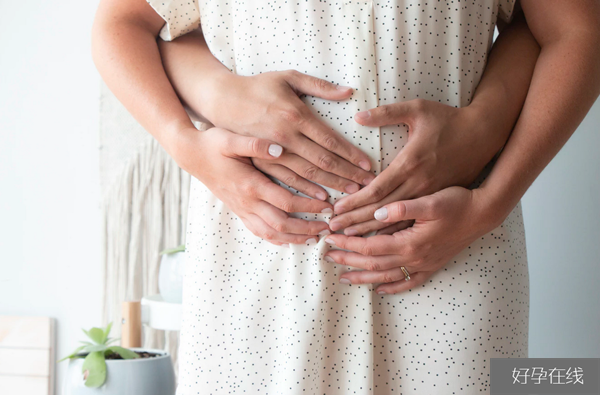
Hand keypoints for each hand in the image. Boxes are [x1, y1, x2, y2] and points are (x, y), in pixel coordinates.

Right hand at [171, 126, 333, 245]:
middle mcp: (247, 202)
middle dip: (306, 229)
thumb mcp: (231, 138)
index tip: (328, 205)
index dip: (309, 206)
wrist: (190, 155)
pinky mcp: (238, 211)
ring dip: (294, 238)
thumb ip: (255, 144)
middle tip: (327, 227)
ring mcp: (241, 209)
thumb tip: (280, 148)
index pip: (286, 202)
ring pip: (271, 233)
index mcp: (250, 184)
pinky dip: (276, 239)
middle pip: (282, 224)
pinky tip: (289, 240)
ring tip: (314, 238)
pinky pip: (259, 232)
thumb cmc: (212, 144)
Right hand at [200, 69, 375, 191]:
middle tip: (368, 185)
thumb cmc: (258, 86)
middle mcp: (285, 137)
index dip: (351, 155)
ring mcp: (272, 153)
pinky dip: (305, 193)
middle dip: (347, 175)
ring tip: (351, 195)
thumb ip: (319, 86)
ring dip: (331, 186)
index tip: (368, 165)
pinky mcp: (261, 162)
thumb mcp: (288, 77)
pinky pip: (286, 181)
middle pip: (322, 162)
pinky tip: (321, 200)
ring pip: (307, 176)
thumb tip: (348, 92)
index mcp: (295, 115)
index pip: (330, 141)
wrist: (222, 100)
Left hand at [323, 186, 498, 293]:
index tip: (330, 238)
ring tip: (344, 277)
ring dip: (364, 277)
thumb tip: (377, 212)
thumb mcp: (430, 200)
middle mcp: (415, 258)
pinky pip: (409, 282)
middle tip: (327, 256)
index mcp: (409, 242)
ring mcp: (424, 264)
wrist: (483, 214)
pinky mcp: (433, 266)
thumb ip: (402, 208)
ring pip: (387, 276)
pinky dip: (393, 287)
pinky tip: (380, 289)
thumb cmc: (457, 203)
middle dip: (348, 260)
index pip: (369, 246)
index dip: (348, 243)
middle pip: (373, 264)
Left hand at [329, 99, 506, 234]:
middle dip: (354, 221)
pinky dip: (394, 233)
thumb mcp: (418, 109)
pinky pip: (413, 224)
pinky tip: (379, 243)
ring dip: (370, 232)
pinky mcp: (437, 201)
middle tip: (332, 230)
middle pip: (380, 211)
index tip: (335, 210)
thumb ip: (387, 113)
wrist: (485, 136)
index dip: (353, 202)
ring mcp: (429, 196)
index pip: (376, 190)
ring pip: (395, 222)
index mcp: (410, 164)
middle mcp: (418, 185)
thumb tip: (358, 116)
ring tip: (348, 239)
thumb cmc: (449, 120)